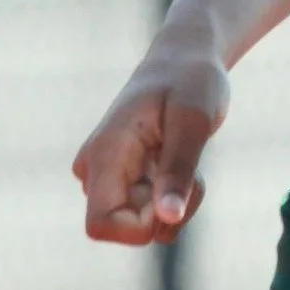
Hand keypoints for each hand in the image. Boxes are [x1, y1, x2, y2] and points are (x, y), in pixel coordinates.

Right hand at [72, 45, 228, 245]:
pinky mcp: (121, 178)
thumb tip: (170, 219)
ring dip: (175, 202)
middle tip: (194, 169)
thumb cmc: (192, 81)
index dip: (140, 230)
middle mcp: (95, 169)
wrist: (186, 59)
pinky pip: (149, 211)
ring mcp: (106, 175)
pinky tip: (182, 162)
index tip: (175, 200)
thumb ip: (179, 169)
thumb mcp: (194, 121)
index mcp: (105, 153)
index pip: (100, 226)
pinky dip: (174, 196)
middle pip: (127, 227)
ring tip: (189, 159)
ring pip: (143, 222)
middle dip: (168, 210)